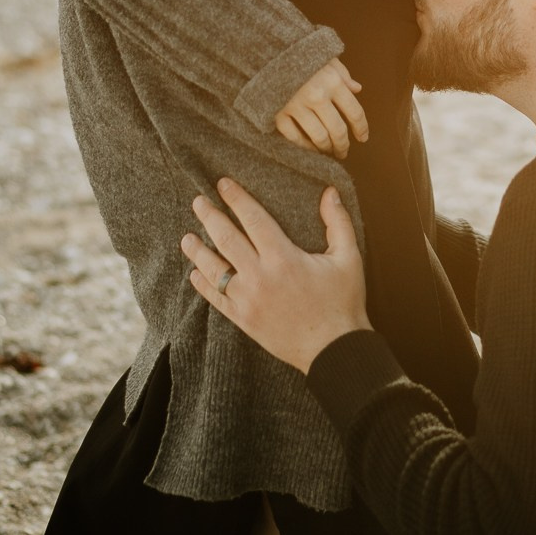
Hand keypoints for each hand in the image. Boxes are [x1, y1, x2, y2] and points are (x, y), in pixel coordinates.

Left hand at [182, 179, 370, 372]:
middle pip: (227, 240)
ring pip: (215, 270)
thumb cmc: (342, 302)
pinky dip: (203, 285)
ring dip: (198, 252)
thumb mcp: (348, 258)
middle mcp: (260, 277)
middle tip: (198, 201)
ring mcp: (248, 300)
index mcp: (283, 258)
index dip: (237, 199)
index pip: (253, 220)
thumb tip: (330, 192)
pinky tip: (194, 274)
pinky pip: (216, 299)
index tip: (222, 184)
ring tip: (187, 237)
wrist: (333, 350)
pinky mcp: (244, 320)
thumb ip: (338, 222)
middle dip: (210, 218)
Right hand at [276, 58, 367, 158]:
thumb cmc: (301, 53)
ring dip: (326, 149)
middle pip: (337, 130)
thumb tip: (357, 90)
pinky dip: (305, 147)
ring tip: (328, 151)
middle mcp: (317, 96)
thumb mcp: (326, 58)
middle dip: (343, 145)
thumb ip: (343, 74)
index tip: (363, 138)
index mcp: (333, 81)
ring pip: (318, 137)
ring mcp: (297, 106)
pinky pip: (295, 138)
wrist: (267, 52)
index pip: (355, 112)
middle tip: (344, 152)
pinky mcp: (278, 113)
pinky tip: (310, 148)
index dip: (361, 128)